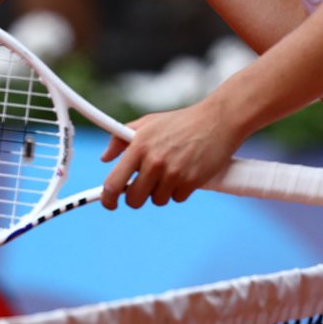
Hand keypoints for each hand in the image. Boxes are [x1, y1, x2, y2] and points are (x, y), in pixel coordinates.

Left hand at [99, 101, 242, 209]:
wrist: (217, 120)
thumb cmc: (181, 122)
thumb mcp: (148, 123)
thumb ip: (121, 139)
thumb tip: (105, 158)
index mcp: (139, 145)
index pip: (114, 182)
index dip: (107, 198)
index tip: (109, 203)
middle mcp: (154, 161)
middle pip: (134, 199)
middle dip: (137, 196)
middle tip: (144, 186)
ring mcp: (173, 172)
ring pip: (157, 200)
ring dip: (161, 191)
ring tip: (171, 171)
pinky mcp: (191, 181)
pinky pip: (177, 198)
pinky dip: (180, 190)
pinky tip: (186, 172)